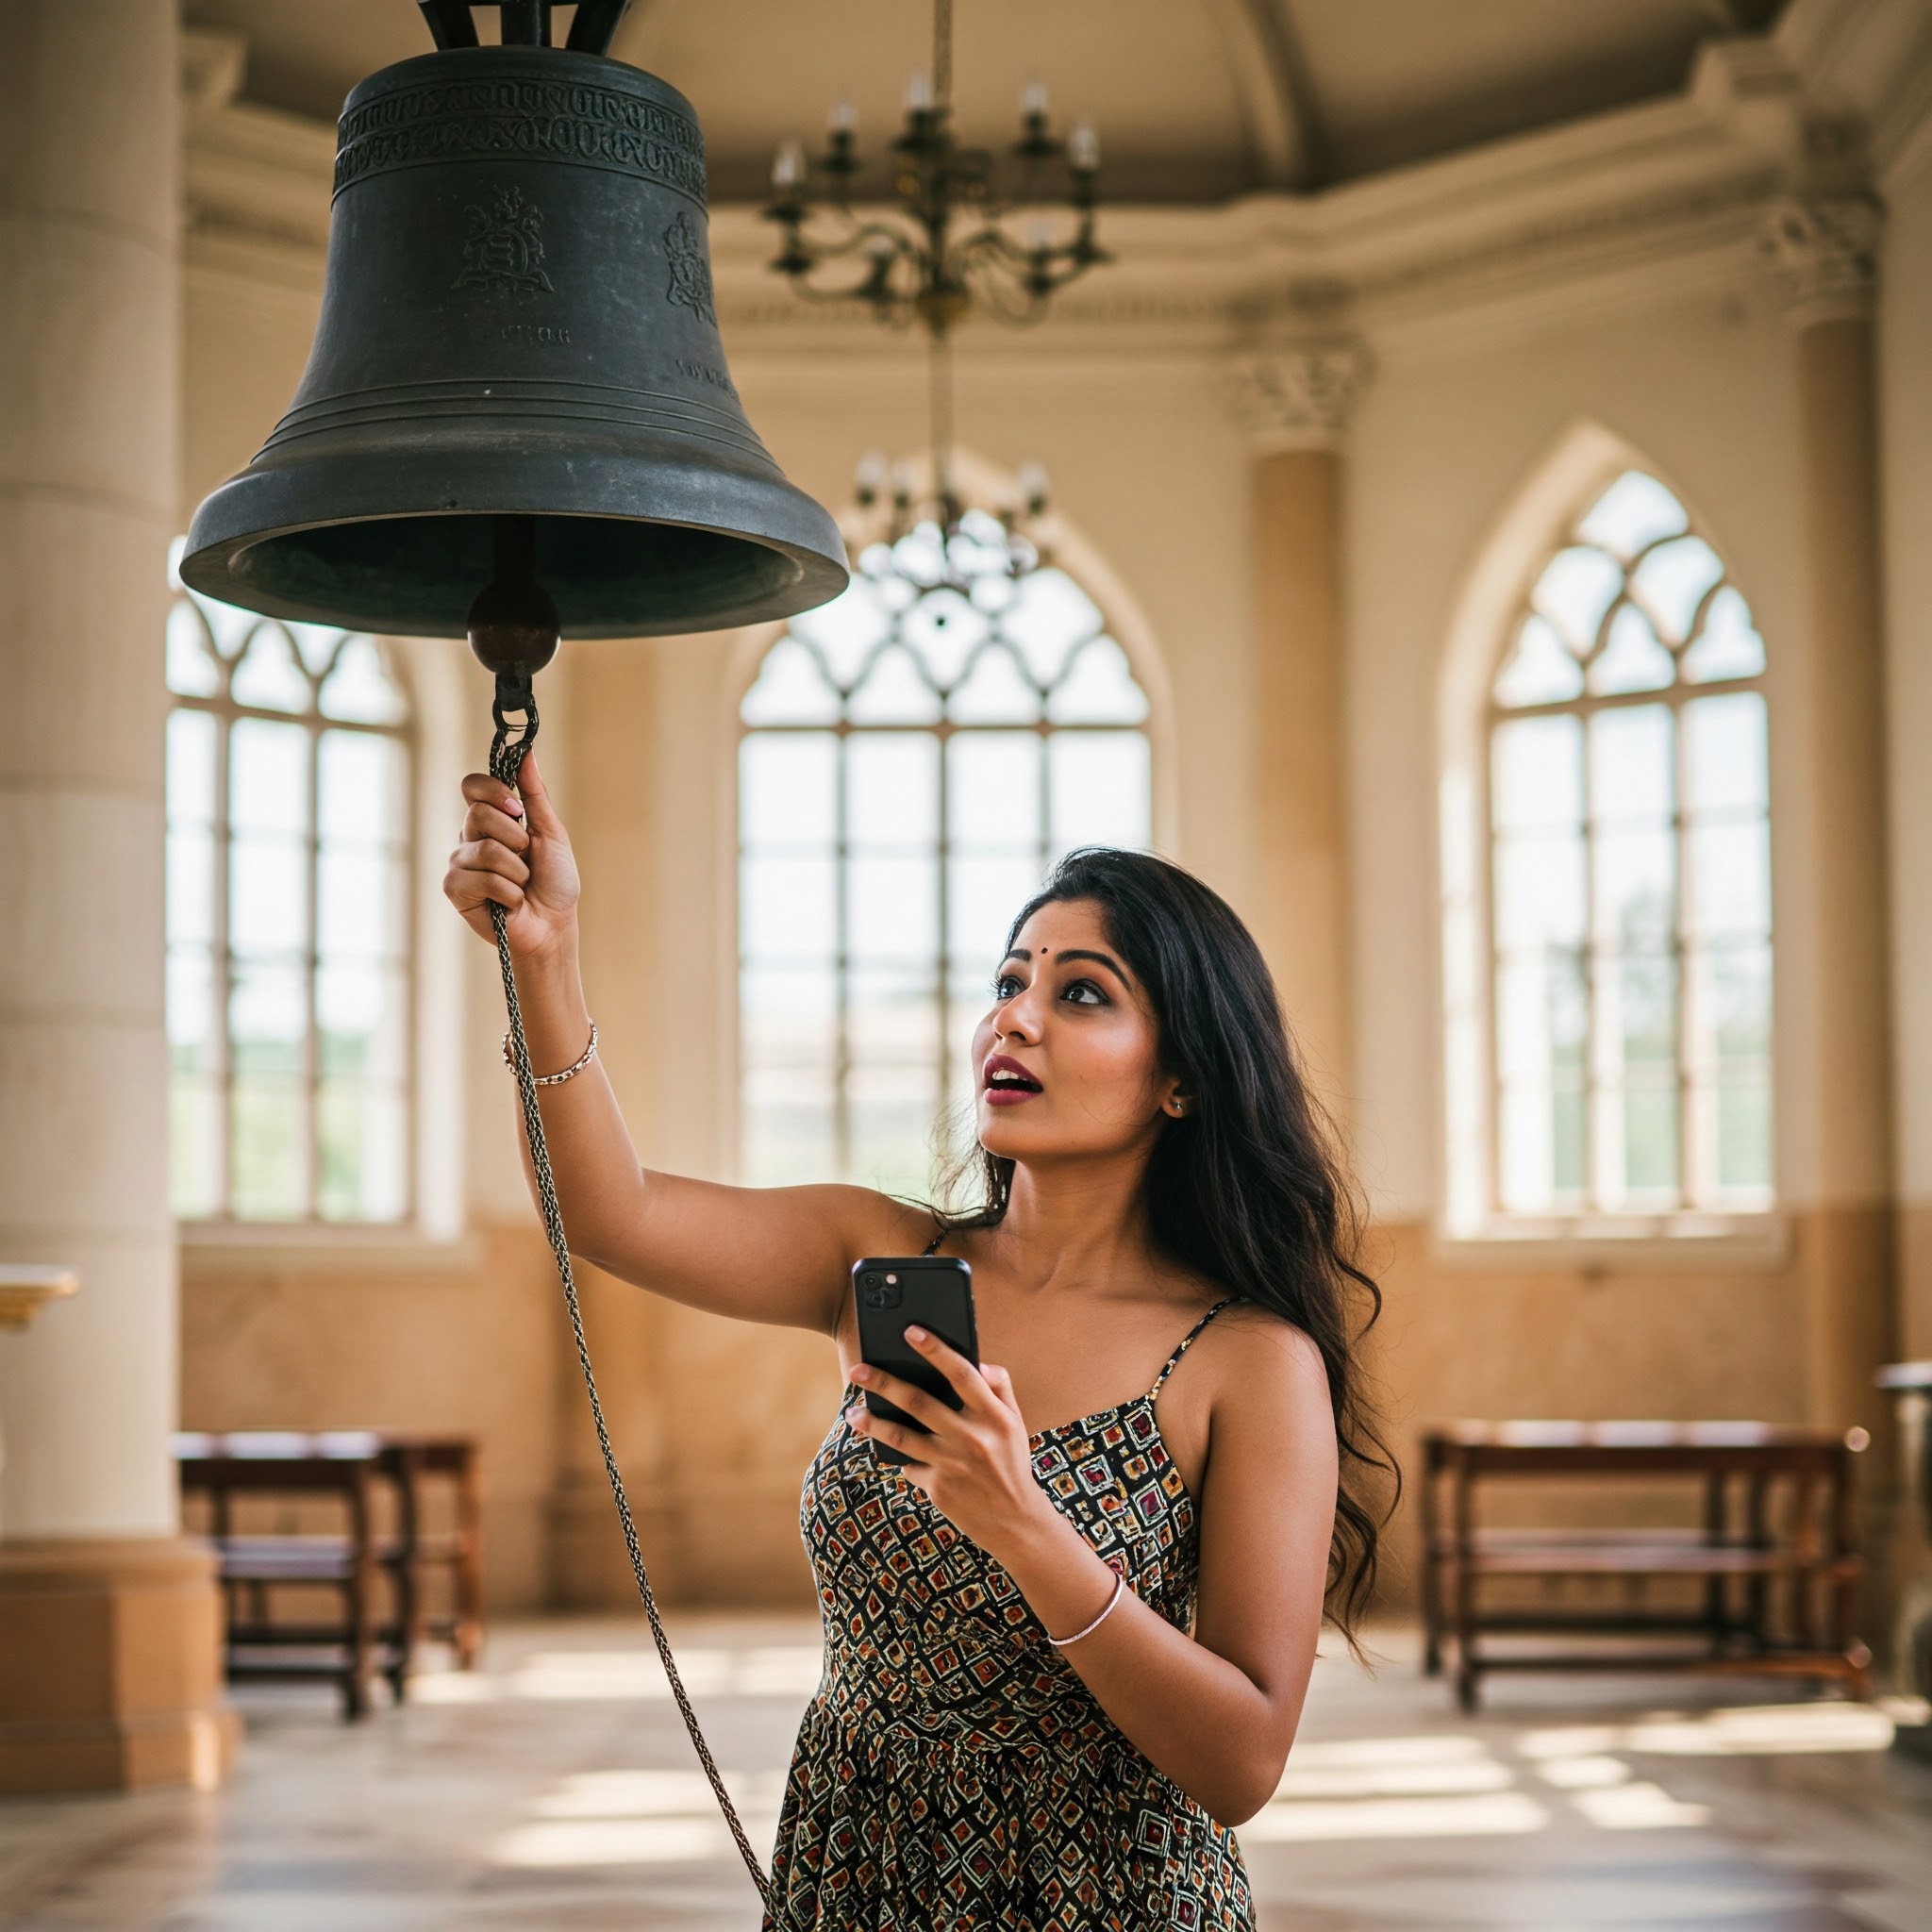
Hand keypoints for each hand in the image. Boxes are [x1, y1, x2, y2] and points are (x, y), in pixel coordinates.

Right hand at [442, 750, 580, 961]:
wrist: (554, 926)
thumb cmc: (554, 882)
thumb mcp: (550, 832)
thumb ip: (534, 794)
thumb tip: (526, 751)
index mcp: (491, 819)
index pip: (472, 786)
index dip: (493, 792)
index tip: (518, 810)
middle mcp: (469, 837)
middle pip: (478, 814)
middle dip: (515, 838)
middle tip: (526, 857)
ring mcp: (459, 863)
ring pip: (485, 850)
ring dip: (517, 871)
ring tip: (521, 885)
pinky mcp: (454, 890)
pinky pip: (481, 879)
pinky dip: (508, 892)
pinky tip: (509, 903)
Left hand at [845, 1330, 1051, 1562]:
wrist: (1016, 1522)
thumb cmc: (1011, 1462)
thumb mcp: (1014, 1423)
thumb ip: (999, 1388)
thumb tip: (976, 1361)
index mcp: (994, 1416)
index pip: (962, 1373)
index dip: (936, 1350)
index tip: (911, 1331)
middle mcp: (972, 1438)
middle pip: (919, 1402)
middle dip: (884, 1383)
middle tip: (858, 1369)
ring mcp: (953, 1465)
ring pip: (901, 1436)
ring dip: (872, 1423)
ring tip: (854, 1413)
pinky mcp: (938, 1489)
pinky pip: (910, 1465)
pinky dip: (901, 1456)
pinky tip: (892, 1451)